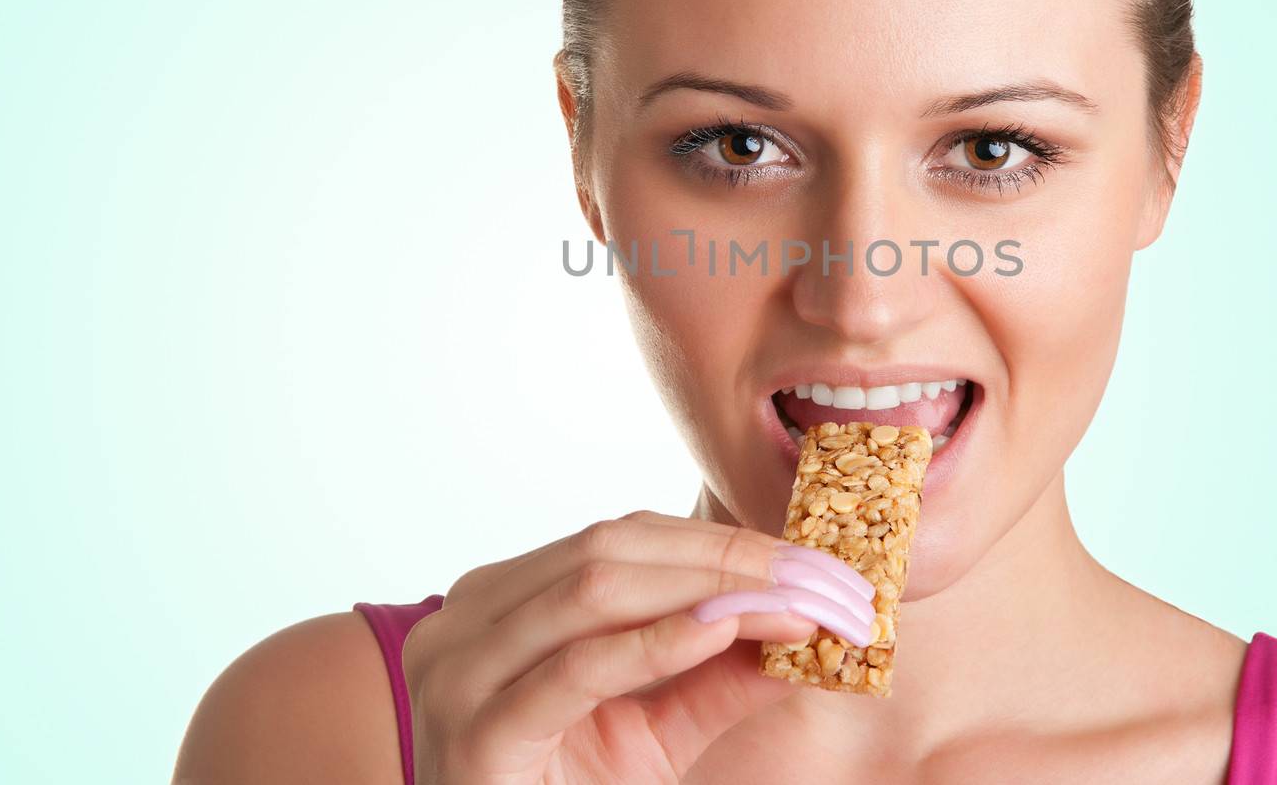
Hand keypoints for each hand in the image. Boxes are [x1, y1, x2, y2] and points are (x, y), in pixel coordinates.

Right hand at [400, 510, 876, 783]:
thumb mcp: (655, 732)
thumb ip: (718, 675)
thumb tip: (808, 623)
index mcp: (500, 602)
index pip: (623, 540)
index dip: (721, 542)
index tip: (810, 561)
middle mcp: (464, 620)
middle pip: (610, 551)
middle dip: (727, 558)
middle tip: (817, 577)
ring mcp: (459, 673)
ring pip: (594, 592)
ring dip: (710, 590)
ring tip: (791, 603)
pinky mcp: (476, 734)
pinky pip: (579, 669)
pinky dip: (657, 644)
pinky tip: (722, 633)